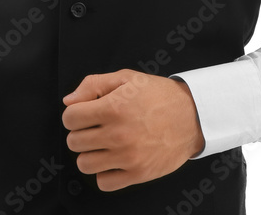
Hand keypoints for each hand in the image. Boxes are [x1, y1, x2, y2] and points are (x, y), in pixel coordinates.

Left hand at [61, 69, 204, 190]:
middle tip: (94, 127)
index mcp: (113, 107)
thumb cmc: (158, 95)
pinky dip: (104, 173)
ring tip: (102, 144)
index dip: (74, 114)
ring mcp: (128, 157)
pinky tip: (113, 159)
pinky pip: (104, 182)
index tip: (83, 114)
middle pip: (74, 142)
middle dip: (80, 132)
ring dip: (89, 153)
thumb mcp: (126, 78)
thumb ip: (93, 85)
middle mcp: (118, 134)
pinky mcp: (138, 174)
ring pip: (84, 164)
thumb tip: (69, 101)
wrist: (191, 116)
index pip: (70, 118)